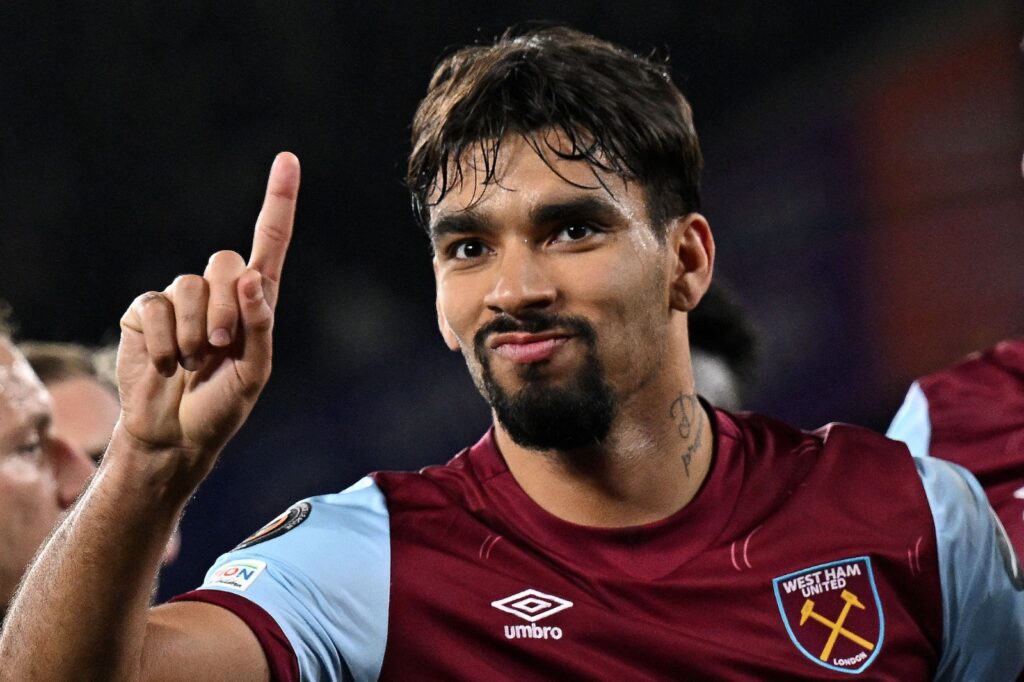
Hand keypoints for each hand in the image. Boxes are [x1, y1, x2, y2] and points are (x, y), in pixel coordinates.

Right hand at [116, 152, 299, 466]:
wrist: (174, 433)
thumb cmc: (222, 405)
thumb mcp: (254, 373)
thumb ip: (260, 327)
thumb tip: (254, 279)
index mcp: (256, 302)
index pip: (271, 243)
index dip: (279, 201)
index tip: (288, 160)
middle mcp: (220, 292)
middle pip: (226, 262)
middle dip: (227, 306)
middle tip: (220, 346)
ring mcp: (180, 300)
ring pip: (189, 285)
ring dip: (192, 330)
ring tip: (193, 361)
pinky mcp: (143, 312)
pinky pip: (153, 306)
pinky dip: (161, 340)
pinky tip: (166, 364)